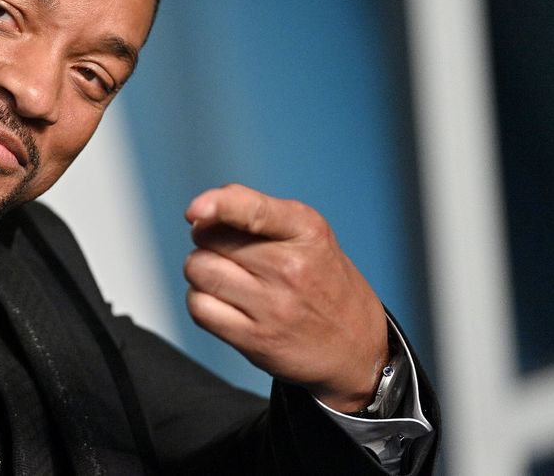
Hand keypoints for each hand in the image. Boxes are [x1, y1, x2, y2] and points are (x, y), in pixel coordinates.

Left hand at [182, 183, 387, 411]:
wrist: (358, 348)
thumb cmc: (324, 283)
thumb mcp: (309, 236)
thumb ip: (258, 214)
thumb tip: (198, 214)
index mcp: (307, 231)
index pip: (252, 209)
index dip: (217, 205)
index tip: (195, 211)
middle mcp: (291, 267)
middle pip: (210, 238)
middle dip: (209, 241)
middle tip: (233, 255)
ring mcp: (273, 306)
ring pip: (198, 269)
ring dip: (202, 271)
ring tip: (230, 279)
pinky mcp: (255, 339)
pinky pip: (199, 307)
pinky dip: (201, 301)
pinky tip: (225, 304)